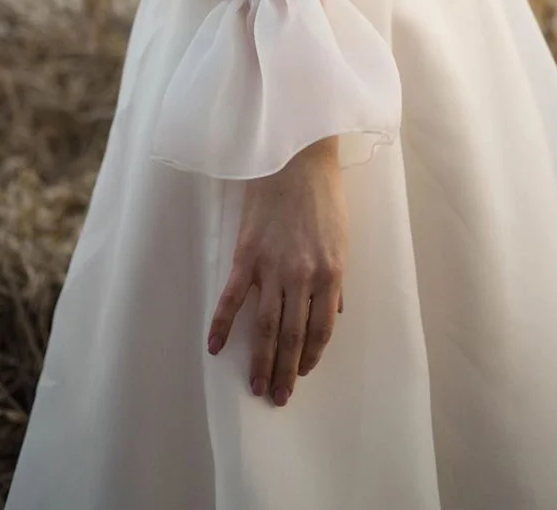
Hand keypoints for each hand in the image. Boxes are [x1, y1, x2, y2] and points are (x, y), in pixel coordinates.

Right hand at [207, 138, 347, 407]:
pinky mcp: (246, 255)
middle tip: (279, 397)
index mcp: (331, 273)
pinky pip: (232, 298)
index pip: (321, 329)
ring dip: (260, 361)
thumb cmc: (323, 196)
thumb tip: (336, 312)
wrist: (296, 159)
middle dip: (286, 371)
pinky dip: (222, 325)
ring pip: (265, 326)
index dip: (311, 355)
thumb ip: (336, 279)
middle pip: (292, 336)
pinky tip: (215, 347)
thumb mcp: (341, 238)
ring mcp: (272, 267)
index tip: (303, 372)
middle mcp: (302, 277)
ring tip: (255, 386)